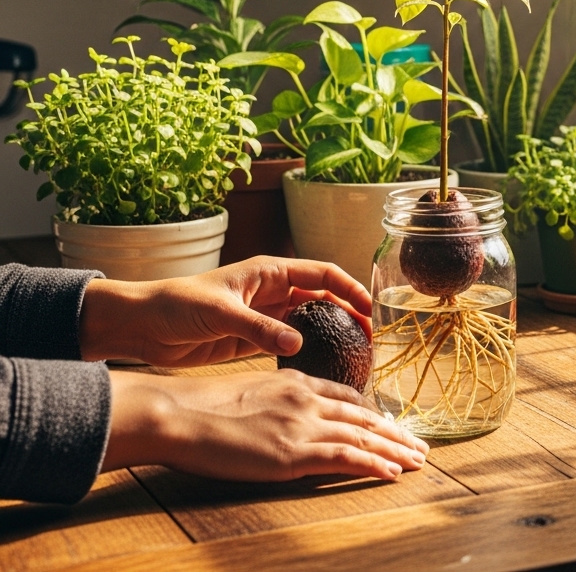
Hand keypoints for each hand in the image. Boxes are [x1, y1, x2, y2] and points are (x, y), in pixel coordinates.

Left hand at [80, 257, 371, 366]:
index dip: (348, 287)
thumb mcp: (220, 313)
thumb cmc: (177, 304)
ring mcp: (264, 316)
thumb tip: (297, 345)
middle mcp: (272, 291)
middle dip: (348, 312)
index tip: (367, 307)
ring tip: (353, 354)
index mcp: (269, 272)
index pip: (321, 273)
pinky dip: (309, 352)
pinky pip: (290, 343)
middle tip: (368, 337)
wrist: (143, 325)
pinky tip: (321, 367)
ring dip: (332, 333)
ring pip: (310, 321)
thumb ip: (259, 329)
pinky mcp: (253, 340)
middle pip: (322, 297)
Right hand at [103, 369, 428, 481]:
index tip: (389, 424)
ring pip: (362, 436)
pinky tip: (392, 472)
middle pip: (363, 416)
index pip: (344, 397)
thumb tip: (282, 415)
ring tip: (418, 460)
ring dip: (395, 449)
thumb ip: (274, 399)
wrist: (182, 413)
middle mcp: (306, 401)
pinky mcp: (294, 453)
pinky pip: (346, 458)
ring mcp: (303, 426)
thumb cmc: (202, 407)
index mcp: (294, 384)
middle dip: (394, 432)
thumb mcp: (248, 392)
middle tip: (419, 444)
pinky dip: (373, 465)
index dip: (371, 413)